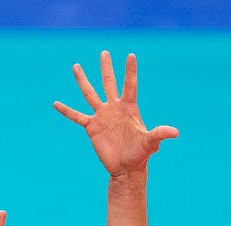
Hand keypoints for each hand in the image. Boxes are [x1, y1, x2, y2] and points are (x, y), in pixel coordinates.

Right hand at [54, 51, 178, 176]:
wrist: (126, 167)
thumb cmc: (140, 154)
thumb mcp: (150, 143)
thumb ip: (160, 134)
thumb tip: (175, 132)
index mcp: (129, 108)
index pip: (130, 85)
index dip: (130, 71)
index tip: (130, 55)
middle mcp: (114, 108)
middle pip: (109, 83)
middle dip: (106, 68)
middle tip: (104, 52)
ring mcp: (102, 116)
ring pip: (90, 94)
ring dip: (83, 80)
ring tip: (76, 66)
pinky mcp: (92, 127)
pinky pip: (77, 117)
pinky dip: (66, 111)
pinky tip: (55, 103)